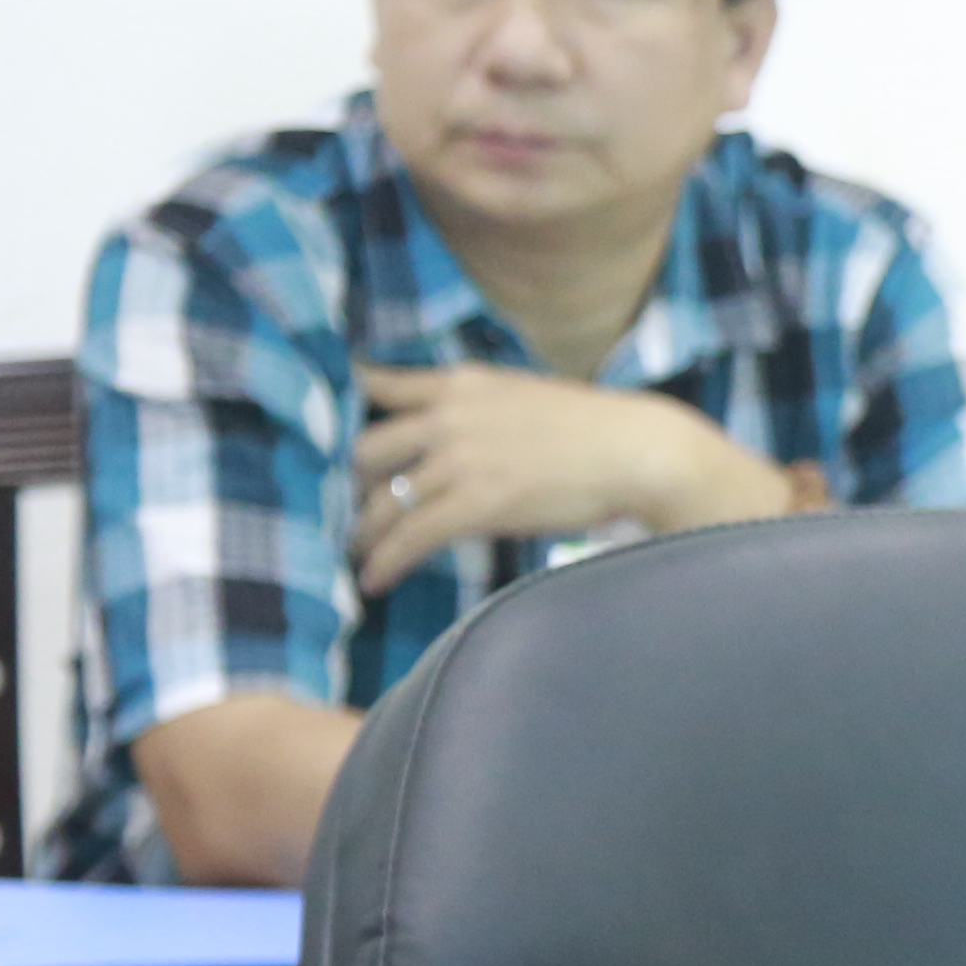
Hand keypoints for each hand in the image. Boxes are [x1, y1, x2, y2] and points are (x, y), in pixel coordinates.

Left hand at [349, 365, 799, 591]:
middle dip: (357, 485)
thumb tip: (454, 429)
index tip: (329, 430)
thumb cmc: (594, 428)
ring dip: (365, 534)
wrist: (636, 451)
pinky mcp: (474, 503)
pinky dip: (384, 562)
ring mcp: (459, 459)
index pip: (380, 386)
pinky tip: (373, 581)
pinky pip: (409, 537)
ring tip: (361, 555)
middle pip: (366, 451)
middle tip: (361, 510)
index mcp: (461, 384)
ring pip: (382, 502)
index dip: (348, 407)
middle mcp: (448, 416)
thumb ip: (478, 406)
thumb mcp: (524, 394)